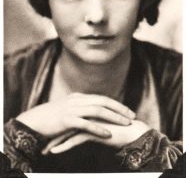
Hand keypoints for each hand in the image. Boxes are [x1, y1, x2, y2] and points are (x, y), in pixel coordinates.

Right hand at [17, 93, 134, 138]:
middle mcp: (77, 100)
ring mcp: (72, 109)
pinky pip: (86, 123)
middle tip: (132, 116)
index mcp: (78, 97)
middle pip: (103, 101)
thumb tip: (91, 110)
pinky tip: (107, 134)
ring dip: (113, 117)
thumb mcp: (66, 108)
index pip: (102, 98)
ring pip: (97, 111)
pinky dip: (98, 128)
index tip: (127, 111)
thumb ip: (79, 107)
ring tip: (125, 124)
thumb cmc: (50, 117)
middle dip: (119, 108)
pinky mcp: (66, 120)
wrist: (33, 121)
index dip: (116, 104)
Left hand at [45, 120, 149, 153]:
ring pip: (68, 131)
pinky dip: (63, 146)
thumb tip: (82, 128)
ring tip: (45, 150)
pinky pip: (75, 139)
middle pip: (66, 122)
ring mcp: (90, 120)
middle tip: (43, 142)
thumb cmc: (119, 128)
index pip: (70, 117)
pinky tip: (54, 152)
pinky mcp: (94, 130)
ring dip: (55, 141)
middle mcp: (88, 113)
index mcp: (89, 109)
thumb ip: (92, 122)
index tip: (50, 134)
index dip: (59, 126)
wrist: (133, 132)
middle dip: (54, 133)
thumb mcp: (102, 124)